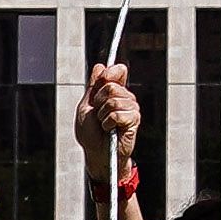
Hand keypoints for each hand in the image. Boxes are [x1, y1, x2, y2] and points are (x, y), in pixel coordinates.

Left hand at [81, 59, 139, 173]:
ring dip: (102, 115)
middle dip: (98, 101)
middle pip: (111, 86)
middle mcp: (126, 98)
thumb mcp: (86, 106)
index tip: (101, 82)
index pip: (118, 70)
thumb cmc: (90, 133)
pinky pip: (117, 114)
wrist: (96, 154)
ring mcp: (132, 108)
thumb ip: (93, 87)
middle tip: (98, 115)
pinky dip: (108, 123)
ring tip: (104, 124)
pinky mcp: (134, 120)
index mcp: (115, 92)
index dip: (109, 73)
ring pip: (113, 100)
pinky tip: (110, 130)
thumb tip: (100, 66)